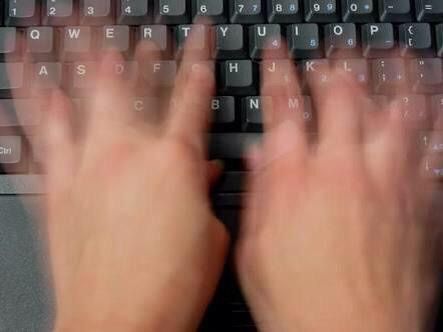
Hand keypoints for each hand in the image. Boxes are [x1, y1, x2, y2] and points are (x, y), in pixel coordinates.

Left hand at [22, 35, 228, 330]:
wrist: (119, 324)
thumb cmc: (172, 287)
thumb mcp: (212, 235)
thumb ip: (207, 192)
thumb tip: (208, 168)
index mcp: (176, 161)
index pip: (192, 94)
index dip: (198, 58)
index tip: (198, 36)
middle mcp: (129, 153)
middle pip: (137, 85)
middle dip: (145, 53)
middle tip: (148, 35)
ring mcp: (88, 165)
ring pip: (85, 94)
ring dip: (88, 57)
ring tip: (83, 27)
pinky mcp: (58, 186)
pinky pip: (43, 133)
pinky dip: (37, 102)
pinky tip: (34, 79)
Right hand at [236, 56, 440, 331]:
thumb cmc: (299, 301)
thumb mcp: (255, 249)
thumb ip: (259, 194)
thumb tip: (260, 155)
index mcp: (295, 180)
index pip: (282, 109)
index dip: (278, 73)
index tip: (276, 51)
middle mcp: (342, 171)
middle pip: (339, 99)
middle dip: (332, 67)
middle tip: (330, 52)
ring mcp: (386, 182)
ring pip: (392, 111)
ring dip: (389, 77)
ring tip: (389, 54)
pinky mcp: (419, 202)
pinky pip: (430, 146)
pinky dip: (431, 116)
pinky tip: (431, 99)